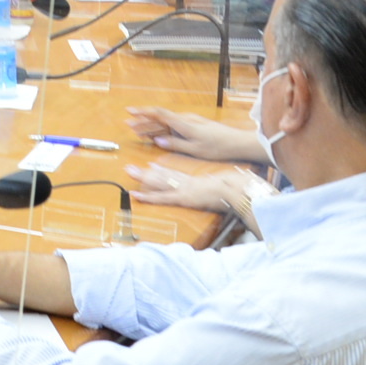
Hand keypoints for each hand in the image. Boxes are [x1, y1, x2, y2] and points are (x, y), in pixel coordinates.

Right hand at [125, 106, 260, 162]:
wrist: (237, 142)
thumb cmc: (217, 147)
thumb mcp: (195, 149)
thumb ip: (175, 144)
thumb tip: (157, 140)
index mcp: (183, 124)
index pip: (159, 114)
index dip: (143, 112)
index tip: (130, 111)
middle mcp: (185, 119)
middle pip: (159, 118)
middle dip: (142, 121)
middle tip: (128, 124)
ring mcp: (189, 122)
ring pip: (165, 122)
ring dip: (151, 126)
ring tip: (137, 129)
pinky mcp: (193, 126)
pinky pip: (172, 125)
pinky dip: (161, 129)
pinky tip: (156, 133)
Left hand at [128, 162, 254, 215]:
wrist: (237, 189)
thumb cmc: (236, 188)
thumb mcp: (229, 185)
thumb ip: (223, 184)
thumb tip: (224, 183)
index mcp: (197, 181)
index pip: (176, 175)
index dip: (162, 171)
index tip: (152, 166)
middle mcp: (188, 183)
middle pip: (164, 176)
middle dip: (146, 173)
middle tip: (131, 167)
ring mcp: (184, 190)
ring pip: (159, 182)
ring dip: (143, 178)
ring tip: (129, 172)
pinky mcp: (183, 198)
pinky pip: (162, 198)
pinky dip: (149, 197)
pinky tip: (136, 196)